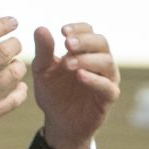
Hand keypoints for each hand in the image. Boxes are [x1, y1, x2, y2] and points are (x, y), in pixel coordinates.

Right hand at [0, 17, 28, 148]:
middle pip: (3, 51)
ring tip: (18, 65)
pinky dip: (21, 92)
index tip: (12, 22)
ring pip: (12, 74)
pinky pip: (13, 101)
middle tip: (16, 44)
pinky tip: (20, 89)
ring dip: (19, 66)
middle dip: (14, 44)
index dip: (1, 25)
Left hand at [33, 23, 119, 148]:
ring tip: (67, 63)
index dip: (78, 29)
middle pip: (101, 42)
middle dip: (84, 41)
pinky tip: (80, 76)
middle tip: (67, 43)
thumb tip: (40, 28)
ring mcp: (106, 78)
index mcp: (83, 51)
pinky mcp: (108, 97)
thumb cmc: (52, 91)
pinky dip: (95, 79)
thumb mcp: (43, 70)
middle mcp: (99, 61)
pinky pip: (107, 86)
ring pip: (107, 62)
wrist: (58, 120)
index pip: (88, 31)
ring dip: (87, 59)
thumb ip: (43, 51)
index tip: (62, 31)